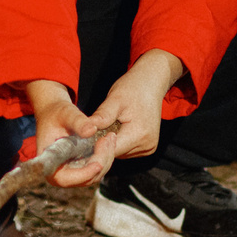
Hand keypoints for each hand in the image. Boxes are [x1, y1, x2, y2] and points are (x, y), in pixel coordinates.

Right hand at [23, 79, 111, 187]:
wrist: (56, 114)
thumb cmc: (57, 113)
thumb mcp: (67, 113)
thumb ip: (78, 121)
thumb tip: (91, 130)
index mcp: (48, 162)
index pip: (63, 179)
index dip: (82, 175)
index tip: (98, 164)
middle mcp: (59, 172)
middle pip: (84, 179)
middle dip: (101, 162)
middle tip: (109, 139)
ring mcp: (71, 172)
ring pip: (94, 176)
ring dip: (106, 159)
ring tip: (110, 137)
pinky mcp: (80, 168)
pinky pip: (97, 169)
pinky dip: (105, 157)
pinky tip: (109, 141)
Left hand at [82, 49, 182, 164]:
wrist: (151, 83)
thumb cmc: (133, 88)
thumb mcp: (115, 99)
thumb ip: (102, 116)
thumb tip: (86, 131)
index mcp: (139, 135)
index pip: (110, 150)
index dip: (95, 144)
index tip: (85, 135)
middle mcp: (146, 146)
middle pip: (114, 153)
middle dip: (103, 142)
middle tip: (97, 126)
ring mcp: (148, 149)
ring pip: (119, 153)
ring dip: (110, 142)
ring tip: (110, 125)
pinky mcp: (148, 148)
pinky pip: (126, 150)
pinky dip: (119, 141)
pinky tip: (118, 128)